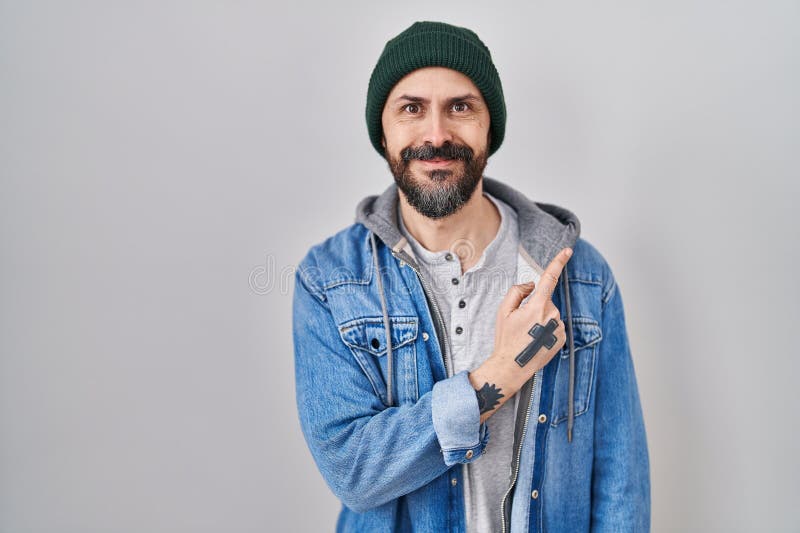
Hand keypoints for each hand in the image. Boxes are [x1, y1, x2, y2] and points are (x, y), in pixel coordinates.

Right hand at [469, 247, 572, 420]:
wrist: (513, 366)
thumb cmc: (506, 339)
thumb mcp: (503, 311)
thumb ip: (518, 291)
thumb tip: (531, 285)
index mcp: (537, 306)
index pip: (549, 279)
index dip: (559, 262)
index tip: (567, 251)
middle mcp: (552, 315)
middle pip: (545, 301)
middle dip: (535, 306)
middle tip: (521, 323)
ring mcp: (558, 327)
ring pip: (550, 314)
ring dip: (541, 319)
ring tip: (527, 335)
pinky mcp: (562, 338)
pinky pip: (555, 326)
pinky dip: (546, 329)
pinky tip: (536, 340)